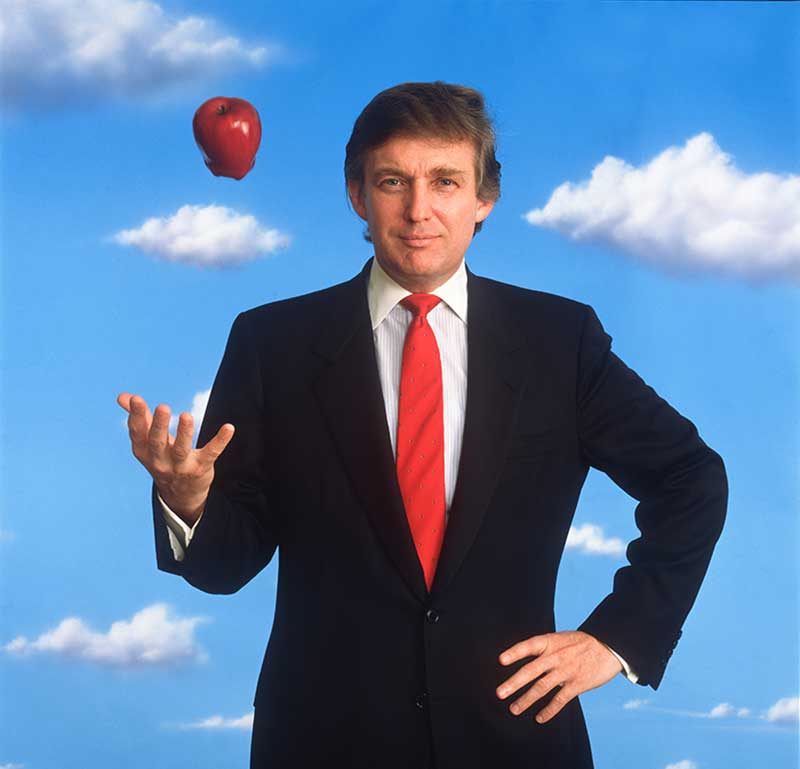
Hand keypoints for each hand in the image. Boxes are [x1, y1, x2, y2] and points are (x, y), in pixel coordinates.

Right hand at [117, 392, 234, 524]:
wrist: (180, 495)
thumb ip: (140, 418)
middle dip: (159, 425)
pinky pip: (211, 453)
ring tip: (186, 416)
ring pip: (181, 450)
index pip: (138, 433)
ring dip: (184, 433)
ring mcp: (180, 466)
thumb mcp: (148, 443)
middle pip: (157, 442)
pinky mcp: (201, 468)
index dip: (136, 416)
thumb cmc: (163, 459)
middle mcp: (160, 461)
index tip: (136, 399)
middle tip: (162, 407)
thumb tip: (122, 396)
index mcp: (144, 451)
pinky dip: (220, 441)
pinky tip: (229, 428)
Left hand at [495, 630, 621, 722]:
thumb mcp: (559, 638)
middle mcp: (555, 656)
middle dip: (514, 683)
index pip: (528, 646)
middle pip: (531, 670)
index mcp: (550, 642)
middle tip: (499, 693)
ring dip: (526, 700)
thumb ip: (544, 649)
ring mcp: (566, 671)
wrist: (608, 645)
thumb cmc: (580, 642)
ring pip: (542, 687)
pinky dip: (549, 710)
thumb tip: (525, 663)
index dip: (514, 652)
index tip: (501, 660)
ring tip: (513, 709)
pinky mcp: (577, 684)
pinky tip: (539, 718)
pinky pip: (560, 700)